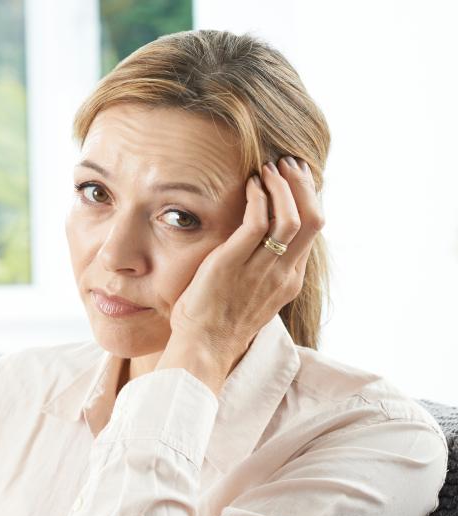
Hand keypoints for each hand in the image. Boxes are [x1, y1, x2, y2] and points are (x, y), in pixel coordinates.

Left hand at [165, 157, 323, 364]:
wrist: (203, 348)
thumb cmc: (218, 323)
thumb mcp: (252, 295)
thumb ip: (262, 269)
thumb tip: (259, 244)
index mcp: (290, 279)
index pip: (313, 230)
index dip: (309, 198)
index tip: (297, 178)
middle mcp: (282, 273)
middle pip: (313, 219)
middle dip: (303, 186)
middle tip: (289, 164)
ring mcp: (260, 269)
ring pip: (290, 218)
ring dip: (282, 187)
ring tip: (269, 168)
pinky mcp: (232, 264)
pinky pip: (256, 222)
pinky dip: (258, 198)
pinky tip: (250, 186)